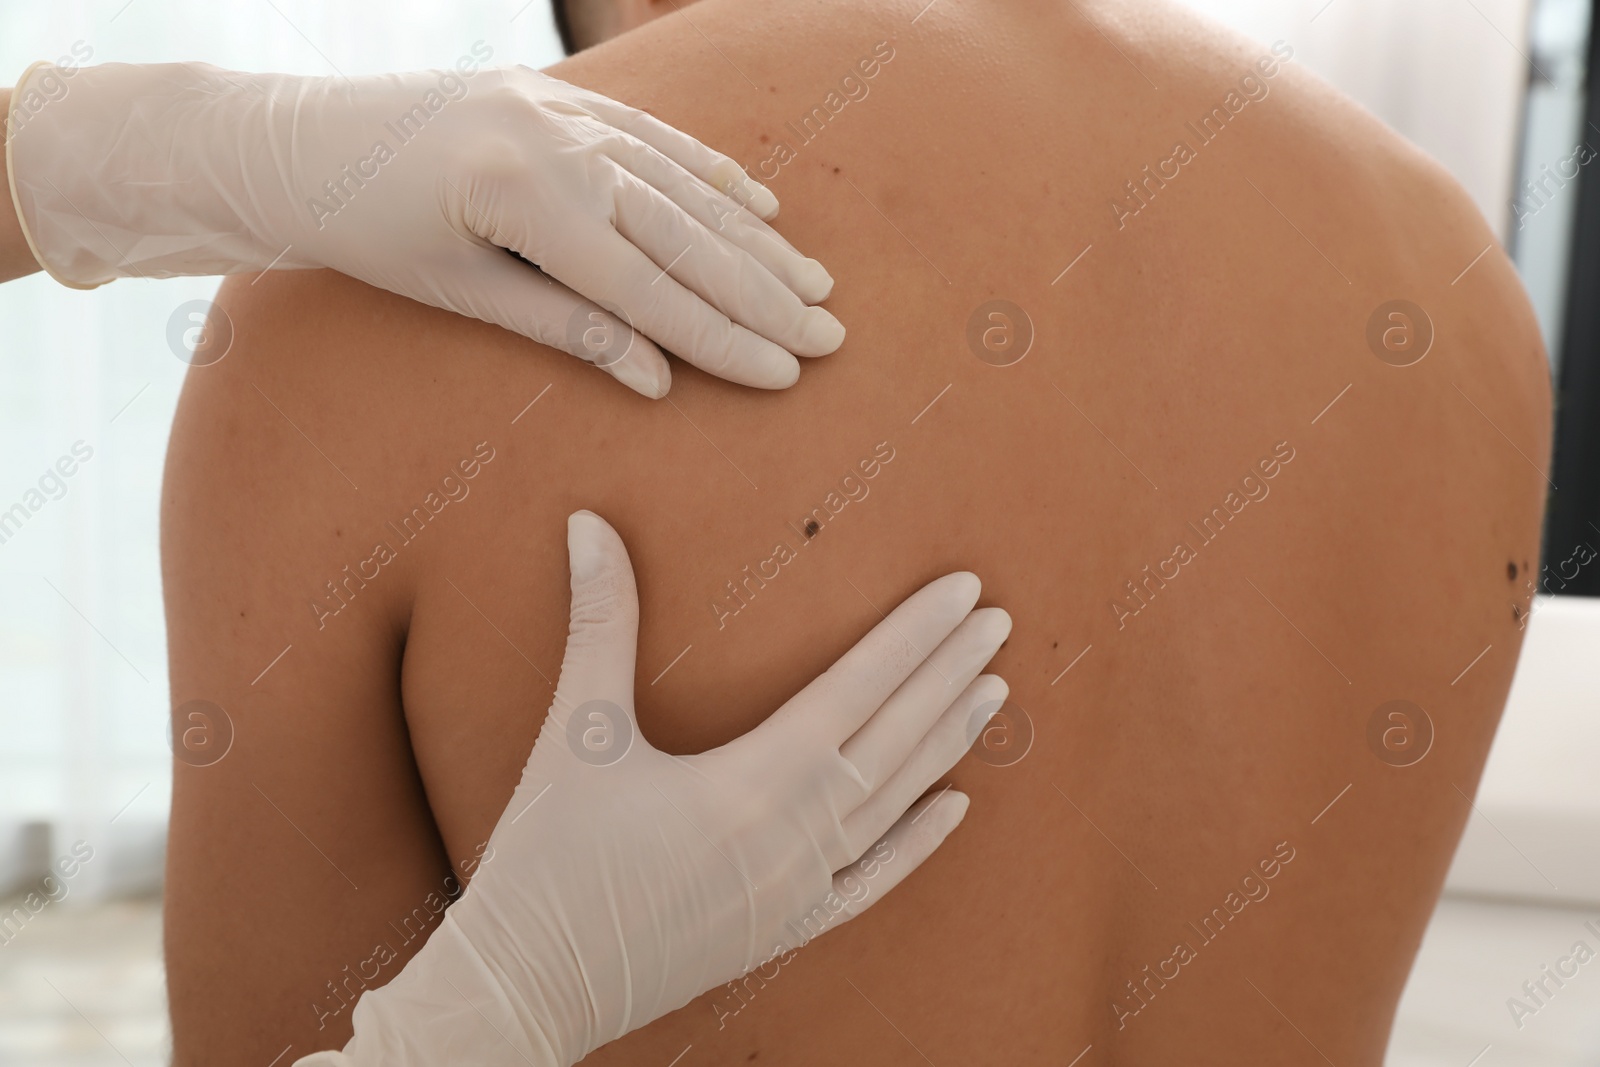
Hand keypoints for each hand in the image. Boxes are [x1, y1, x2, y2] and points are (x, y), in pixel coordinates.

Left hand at [5, 61, 842, 395]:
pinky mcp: (561, 96)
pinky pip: (656, 137)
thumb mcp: (460, 293)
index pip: (649, 285)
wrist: (298, 143)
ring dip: (756, 239)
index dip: (723, 336)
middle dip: (764, 292)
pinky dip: (712, 173)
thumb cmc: (365, 232)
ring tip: (815, 283)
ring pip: (684, 184)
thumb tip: (658, 380)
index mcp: (525, 198)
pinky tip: (762, 204)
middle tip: (831, 336)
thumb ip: (566, 327)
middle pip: (686, 234)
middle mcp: (558, 143)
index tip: (786, 372)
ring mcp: (565, 110)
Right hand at [298, 511, 1009, 1066]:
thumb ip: (599, 625)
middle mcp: (794, 837)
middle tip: (999, 622)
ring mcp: (798, 890)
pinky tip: (954, 809)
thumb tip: (588, 525)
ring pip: (895, 804)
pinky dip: (917, 844)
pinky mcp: (786, 929)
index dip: (915, 634)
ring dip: (945, 743)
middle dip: (950, 675)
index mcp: (752, 782)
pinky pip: (872, 882)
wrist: (529, 989)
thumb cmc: (546, 861)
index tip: (966, 593)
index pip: (858, 687)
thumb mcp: (575, 735)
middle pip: (894, 739)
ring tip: (993, 693)